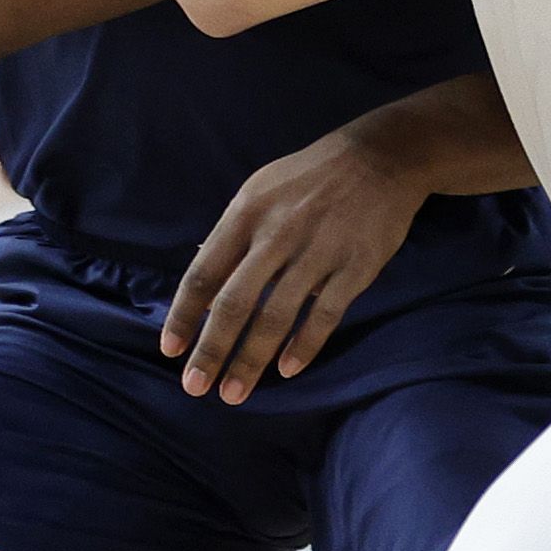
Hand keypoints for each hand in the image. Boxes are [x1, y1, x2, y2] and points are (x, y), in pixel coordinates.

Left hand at [163, 119, 424, 401]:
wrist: (381, 157)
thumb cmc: (309, 178)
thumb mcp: (259, 190)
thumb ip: (231, 233)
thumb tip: (200, 273)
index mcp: (245, 214)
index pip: (204, 273)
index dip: (184, 315)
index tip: (170, 350)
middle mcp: (277, 235)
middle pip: (234, 302)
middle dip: (211, 350)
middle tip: (195, 387)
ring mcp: (317, 252)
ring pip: (276, 316)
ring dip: (251, 360)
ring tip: (234, 393)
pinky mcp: (355, 267)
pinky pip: (324, 314)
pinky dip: (303, 345)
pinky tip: (286, 370)